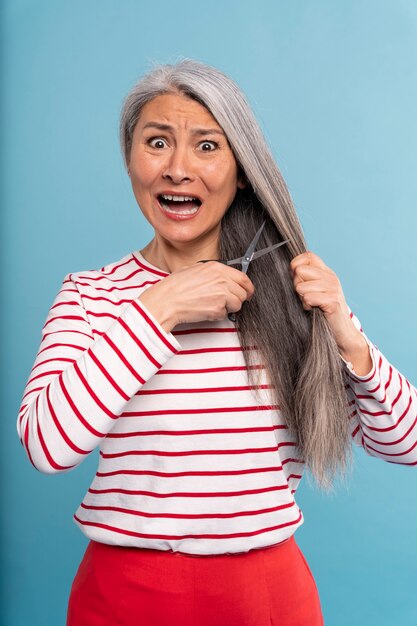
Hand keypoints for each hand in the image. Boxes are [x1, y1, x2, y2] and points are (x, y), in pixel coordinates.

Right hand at [138, 261, 254, 331]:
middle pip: (244, 292)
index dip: (247, 287)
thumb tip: (223, 278)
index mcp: (217, 267)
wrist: (167, 300)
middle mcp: (222, 279)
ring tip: (212, 305)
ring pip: (237, 304)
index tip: (247, 292)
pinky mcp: (218, 308)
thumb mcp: (194, 269)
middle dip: (238, 299)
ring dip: (228, 308)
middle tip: (229, 303)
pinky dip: (217, 315)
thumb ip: (212, 272)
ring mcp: (222, 294)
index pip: (243, 277)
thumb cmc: (175, 286)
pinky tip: (205, 310)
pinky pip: (225, 314)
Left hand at [290, 252, 371, 374]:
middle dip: (297, 285)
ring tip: (311, 305)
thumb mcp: (315, 291)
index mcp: (326, 272)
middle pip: (300, 270)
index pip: (308, 255)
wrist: (342, 333)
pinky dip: (307, 306)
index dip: (296, 265)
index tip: (296, 279)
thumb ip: (306, 278)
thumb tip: (290, 270)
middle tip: (305, 296)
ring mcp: (333, 288)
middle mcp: (331, 277)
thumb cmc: (323, 313)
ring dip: (302, 298)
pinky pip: (308, 298)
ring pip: (301, 286)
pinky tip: (314, 310)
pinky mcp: (333, 301)